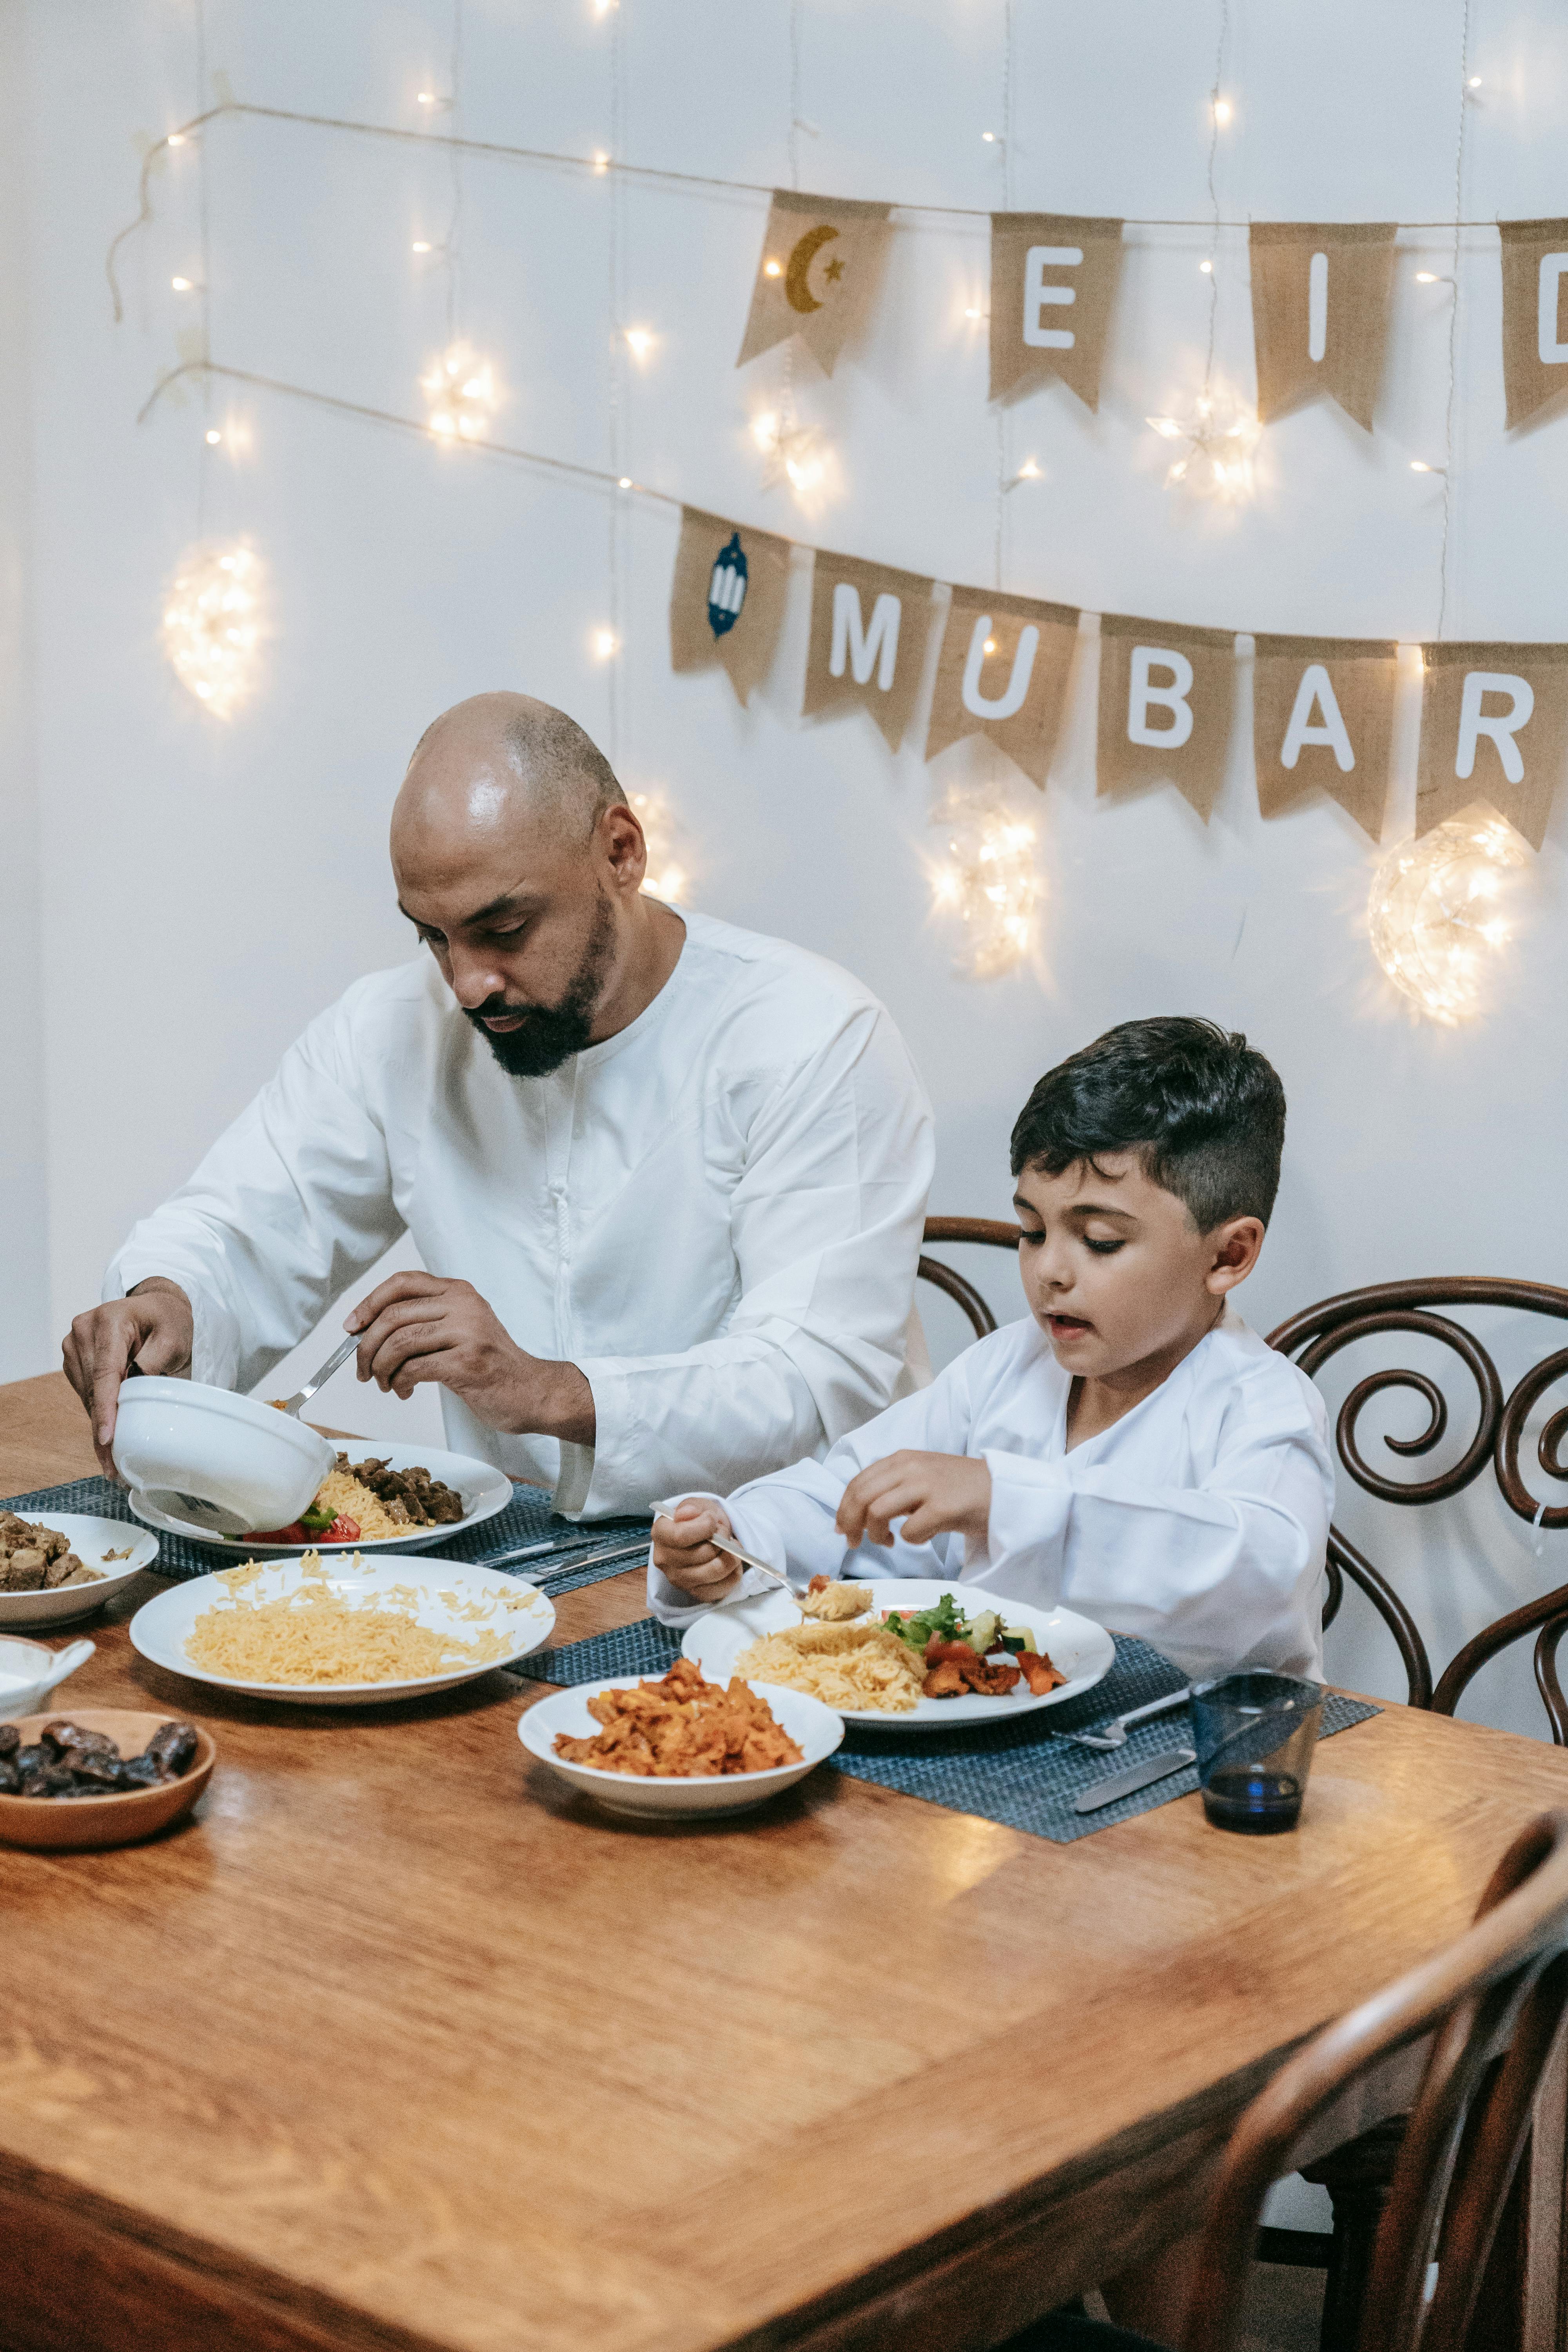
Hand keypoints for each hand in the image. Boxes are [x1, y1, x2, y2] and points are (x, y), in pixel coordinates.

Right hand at [62, 1280, 193, 1476]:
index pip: (104, 1373)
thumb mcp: (172, 1337)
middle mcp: (84, 1330)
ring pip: (86, 1395)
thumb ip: (152, 1361)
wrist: (157, 1306)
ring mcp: (75, 1343)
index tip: (106, 1438)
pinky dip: (97, 1413)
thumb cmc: (168, 1319)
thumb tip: (133, 1391)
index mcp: (108, 1321)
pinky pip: (85, 1392)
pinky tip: (108, 1433)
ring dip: (98, 1425)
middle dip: (102, 1428)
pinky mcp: (75, 1358)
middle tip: (113, 1466)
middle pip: (92, 1389)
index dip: (105, 1409)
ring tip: (111, 1459)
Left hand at [345, 1273, 594, 1442]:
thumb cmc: (490, 1364)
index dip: (369, 1303)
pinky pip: (414, 1369)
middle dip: (366, 1346)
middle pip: (393, 1315)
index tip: (351, 1328)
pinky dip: (399, 1383)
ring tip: (384, 1384)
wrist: (532, 1391)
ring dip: (380, 1368)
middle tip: (362, 1370)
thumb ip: (424, 1320)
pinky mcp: (467, 1362)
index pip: (402, 1282)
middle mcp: (463, 1305)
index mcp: (459, 1291)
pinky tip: (404, 1391)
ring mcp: (467, 1332)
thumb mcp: (461, 1328)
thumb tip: (367, 1331)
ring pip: (399, 1343)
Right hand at [651, 1499, 742, 1603]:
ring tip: (731, 1546)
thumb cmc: (701, 1520)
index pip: (680, 1536)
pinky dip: (733, 1574)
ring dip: (731, 1556)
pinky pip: (721, 1588)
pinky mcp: (695, 1593)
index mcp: (660, 1534)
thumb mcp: (698, 1506)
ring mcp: (679, 1580)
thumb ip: (692, 1507)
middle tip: (724, 1533)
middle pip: (701, 1554)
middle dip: (721, 1540)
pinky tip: (731, 1562)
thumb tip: (686, 1513)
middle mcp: (664, 1560)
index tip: (712, 1520)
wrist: (708, 1535)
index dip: (704, 1527)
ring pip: (714, 1572)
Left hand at [835, 1451, 992, 1549]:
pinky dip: (911, 1540)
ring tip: (888, 1542)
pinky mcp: (943, 1507)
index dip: (843, 1508)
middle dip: (850, 1523)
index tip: (842, 1527)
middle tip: (853, 1542)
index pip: (858, 1482)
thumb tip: (859, 1512)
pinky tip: (924, 1536)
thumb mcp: (921, 1475)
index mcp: (902, 1459)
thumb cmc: (960, 1488)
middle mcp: (910, 1467)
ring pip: (877, 1512)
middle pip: (861, 1496)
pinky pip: (910, 1531)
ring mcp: (927, 1486)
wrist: (1002, 1491)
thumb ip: (893, 1485)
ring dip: (876, 1534)